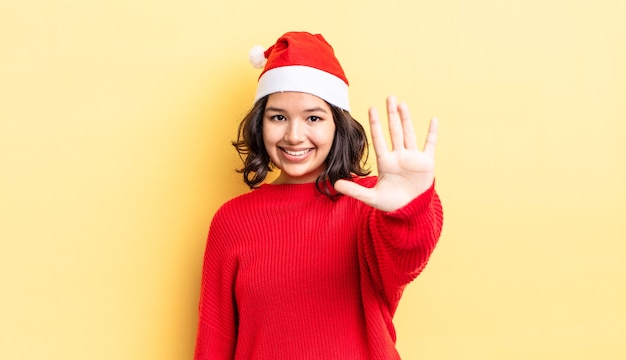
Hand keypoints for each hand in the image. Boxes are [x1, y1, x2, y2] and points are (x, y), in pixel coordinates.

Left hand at [334, 96, 437, 211]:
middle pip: (394, 131)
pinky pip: (430, 145)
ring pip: (409, 134)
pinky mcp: (426, 163)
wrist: (410, 211)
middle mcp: (398, 156)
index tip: (372, 109)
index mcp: (385, 162)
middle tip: (389, 97)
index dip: (375, 124)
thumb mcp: (371, 197)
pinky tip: (433, 120)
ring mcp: (412, 158)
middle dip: (391, 115)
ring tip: (402, 104)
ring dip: (406, 119)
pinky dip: (432, 133)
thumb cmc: (391, 204)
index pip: (378, 139)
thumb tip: (335, 185)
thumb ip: (354, 190)